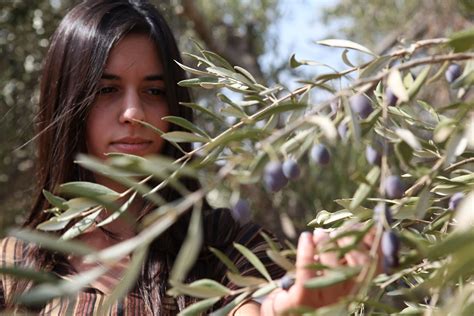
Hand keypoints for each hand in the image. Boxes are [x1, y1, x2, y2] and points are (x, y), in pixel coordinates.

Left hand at [261, 227, 380, 314]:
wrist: (286, 310)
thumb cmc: (312, 286)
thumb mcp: (332, 269)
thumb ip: (345, 253)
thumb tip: (356, 224)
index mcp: (357, 290)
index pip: (377, 266)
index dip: (376, 242)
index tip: (366, 224)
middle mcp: (346, 298)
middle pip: (361, 266)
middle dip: (352, 240)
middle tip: (340, 228)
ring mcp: (325, 301)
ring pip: (334, 268)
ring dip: (328, 244)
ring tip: (320, 234)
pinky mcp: (303, 299)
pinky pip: (308, 271)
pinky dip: (307, 250)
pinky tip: (306, 237)